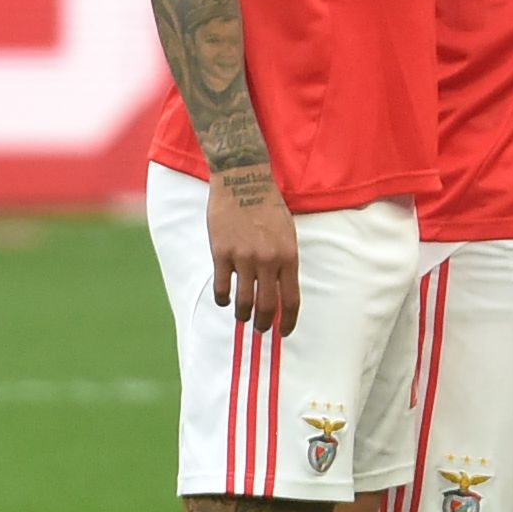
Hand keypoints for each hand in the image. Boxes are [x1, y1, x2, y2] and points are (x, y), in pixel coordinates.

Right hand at [206, 169, 301, 334]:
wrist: (242, 180)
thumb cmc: (268, 207)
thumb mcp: (288, 234)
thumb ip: (285, 262)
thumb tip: (281, 293)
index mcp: (288, 256)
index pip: (291, 300)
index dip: (288, 321)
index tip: (284, 331)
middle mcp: (267, 260)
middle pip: (267, 307)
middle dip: (264, 324)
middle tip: (260, 329)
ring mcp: (243, 257)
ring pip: (243, 302)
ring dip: (242, 316)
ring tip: (242, 317)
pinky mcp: (220, 253)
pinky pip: (222, 287)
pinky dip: (223, 299)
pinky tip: (224, 300)